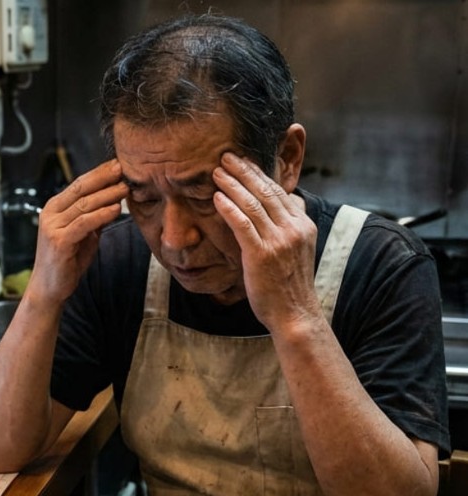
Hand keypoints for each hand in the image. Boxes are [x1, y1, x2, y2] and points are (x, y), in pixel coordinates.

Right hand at [27, 160, 128, 306]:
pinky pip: (83, 223)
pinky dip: (101, 215)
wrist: (49, 288)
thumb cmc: (67, 261)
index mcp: (54, 208)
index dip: (99, 173)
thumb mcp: (83, 234)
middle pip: (80, 189)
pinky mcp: (58, 241)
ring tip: (125, 189)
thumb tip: (114, 199)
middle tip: (123, 168)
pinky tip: (116, 209)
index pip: (78, 184)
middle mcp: (50, 214)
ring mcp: (52, 227)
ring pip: (84, 205)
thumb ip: (94, 217)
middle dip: (103, 178)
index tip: (118, 164)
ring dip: (107, 195)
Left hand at [212, 152, 319, 330]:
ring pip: (253, 204)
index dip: (259, 173)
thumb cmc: (290, 284)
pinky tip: (216, 198)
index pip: (279, 191)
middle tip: (225, 156)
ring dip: (232, 184)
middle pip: (266, 191)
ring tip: (216, 172)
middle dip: (244, 171)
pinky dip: (229, 208)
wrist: (294, 314)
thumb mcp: (299, 249)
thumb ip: (294, 224)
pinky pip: (244, 224)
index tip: (242, 161)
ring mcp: (279, 241)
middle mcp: (294, 228)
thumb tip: (292, 201)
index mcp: (303, 225)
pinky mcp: (262, 254)